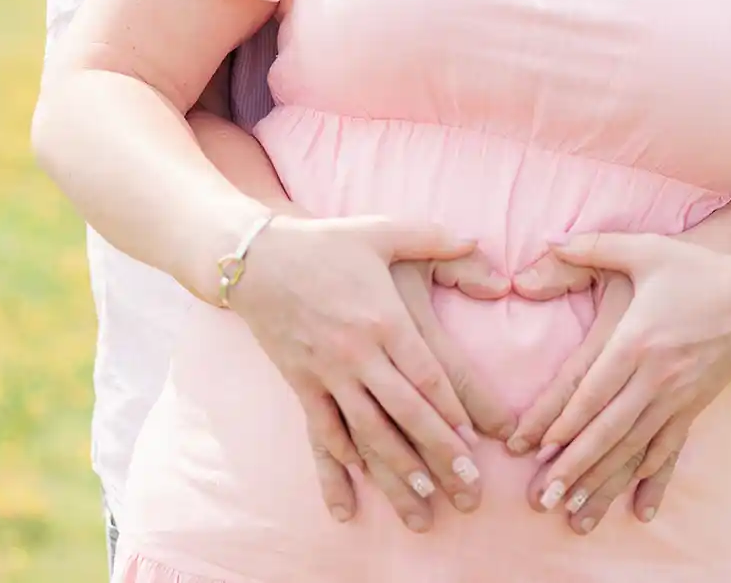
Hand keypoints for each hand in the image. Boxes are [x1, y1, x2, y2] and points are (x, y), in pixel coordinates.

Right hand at [226, 214, 488, 530]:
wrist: (254, 259)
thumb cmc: (325, 243)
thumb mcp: (382, 231)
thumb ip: (434, 238)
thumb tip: (476, 242)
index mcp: (384, 319)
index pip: (426, 376)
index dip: (452, 412)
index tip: (475, 442)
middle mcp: (357, 353)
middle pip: (404, 413)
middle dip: (438, 454)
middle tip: (466, 487)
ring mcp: (326, 373)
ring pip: (366, 431)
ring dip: (395, 469)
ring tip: (422, 500)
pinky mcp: (300, 382)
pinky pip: (322, 428)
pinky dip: (339, 459)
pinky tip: (355, 484)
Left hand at [507, 235, 730, 533]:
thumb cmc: (700, 272)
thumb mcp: (647, 249)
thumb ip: (595, 246)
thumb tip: (548, 242)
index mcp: (638, 341)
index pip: (592, 391)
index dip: (562, 422)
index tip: (534, 448)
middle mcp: (657, 377)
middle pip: (608, 431)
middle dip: (573, 467)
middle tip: (543, 498)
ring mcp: (678, 398)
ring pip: (634, 450)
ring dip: (602, 483)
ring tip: (574, 515)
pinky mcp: (694, 409)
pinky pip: (667, 451)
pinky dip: (648, 481)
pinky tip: (636, 509)